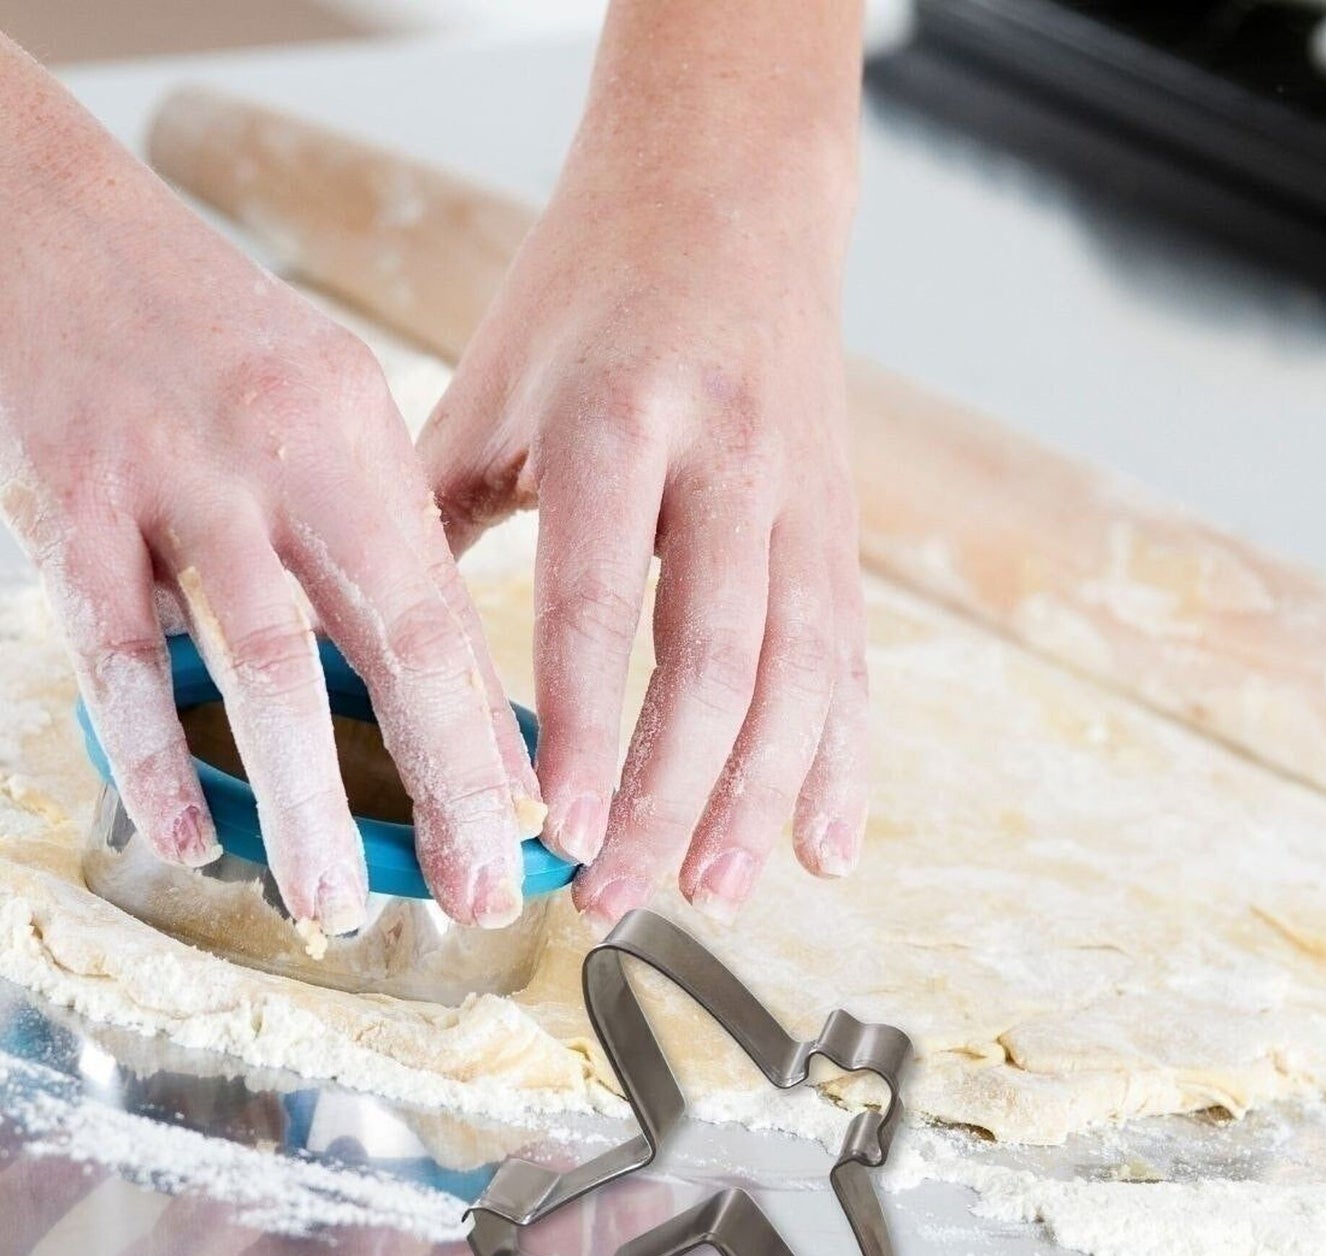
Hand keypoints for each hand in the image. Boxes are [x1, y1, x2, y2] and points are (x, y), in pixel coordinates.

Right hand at [0, 39, 541, 931]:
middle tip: (475, 893)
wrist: (46, 220)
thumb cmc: (210, 337)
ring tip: (331, 899)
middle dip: (439, 783)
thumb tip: (448, 691)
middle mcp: (281, 457)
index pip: (446, 608)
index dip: (490, 731)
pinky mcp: (66, 503)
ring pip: (256, 659)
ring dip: (301, 795)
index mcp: (359, 436)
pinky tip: (185, 832)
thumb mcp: (325, 409)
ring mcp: (171, 480)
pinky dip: (150, 749)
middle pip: (383, 643)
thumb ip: (376, 540)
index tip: (525, 827)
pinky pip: (116, 647)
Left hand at [420, 0, 868, 931]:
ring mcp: (802, 495)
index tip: (553, 831)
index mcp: (620, 417)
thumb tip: (368, 651)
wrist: (732, 189)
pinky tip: (828, 846)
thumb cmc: (593, 288)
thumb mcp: (496, 382)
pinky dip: (844, 763)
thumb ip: (437, 512)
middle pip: (714, 658)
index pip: (602, 599)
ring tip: (717, 893)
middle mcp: (729, 459)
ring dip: (760, 798)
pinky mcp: (842, 527)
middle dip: (666, 794)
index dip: (583, 726)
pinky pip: (854, 661)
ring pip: (800, 673)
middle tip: (616, 894)